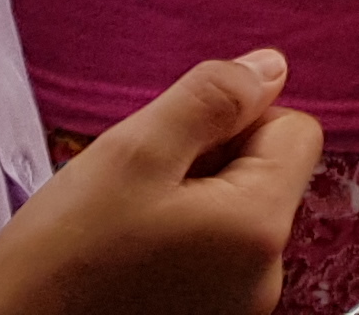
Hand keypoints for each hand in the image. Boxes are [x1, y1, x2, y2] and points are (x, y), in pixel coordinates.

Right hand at [0, 49, 320, 314]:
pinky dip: (176, 242)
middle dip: (209, 160)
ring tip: (125, 224)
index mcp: (260, 229)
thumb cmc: (62, 257)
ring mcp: (237, 309)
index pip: (296, 130)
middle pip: (266, 175)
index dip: (238, 117)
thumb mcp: (134, 151)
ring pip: (233, 213)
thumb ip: (212, 97)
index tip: (175, 143)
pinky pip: (211, 256)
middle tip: (139, 185)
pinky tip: (125, 256)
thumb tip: (271, 69)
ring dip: (188, 201)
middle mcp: (266, 278)